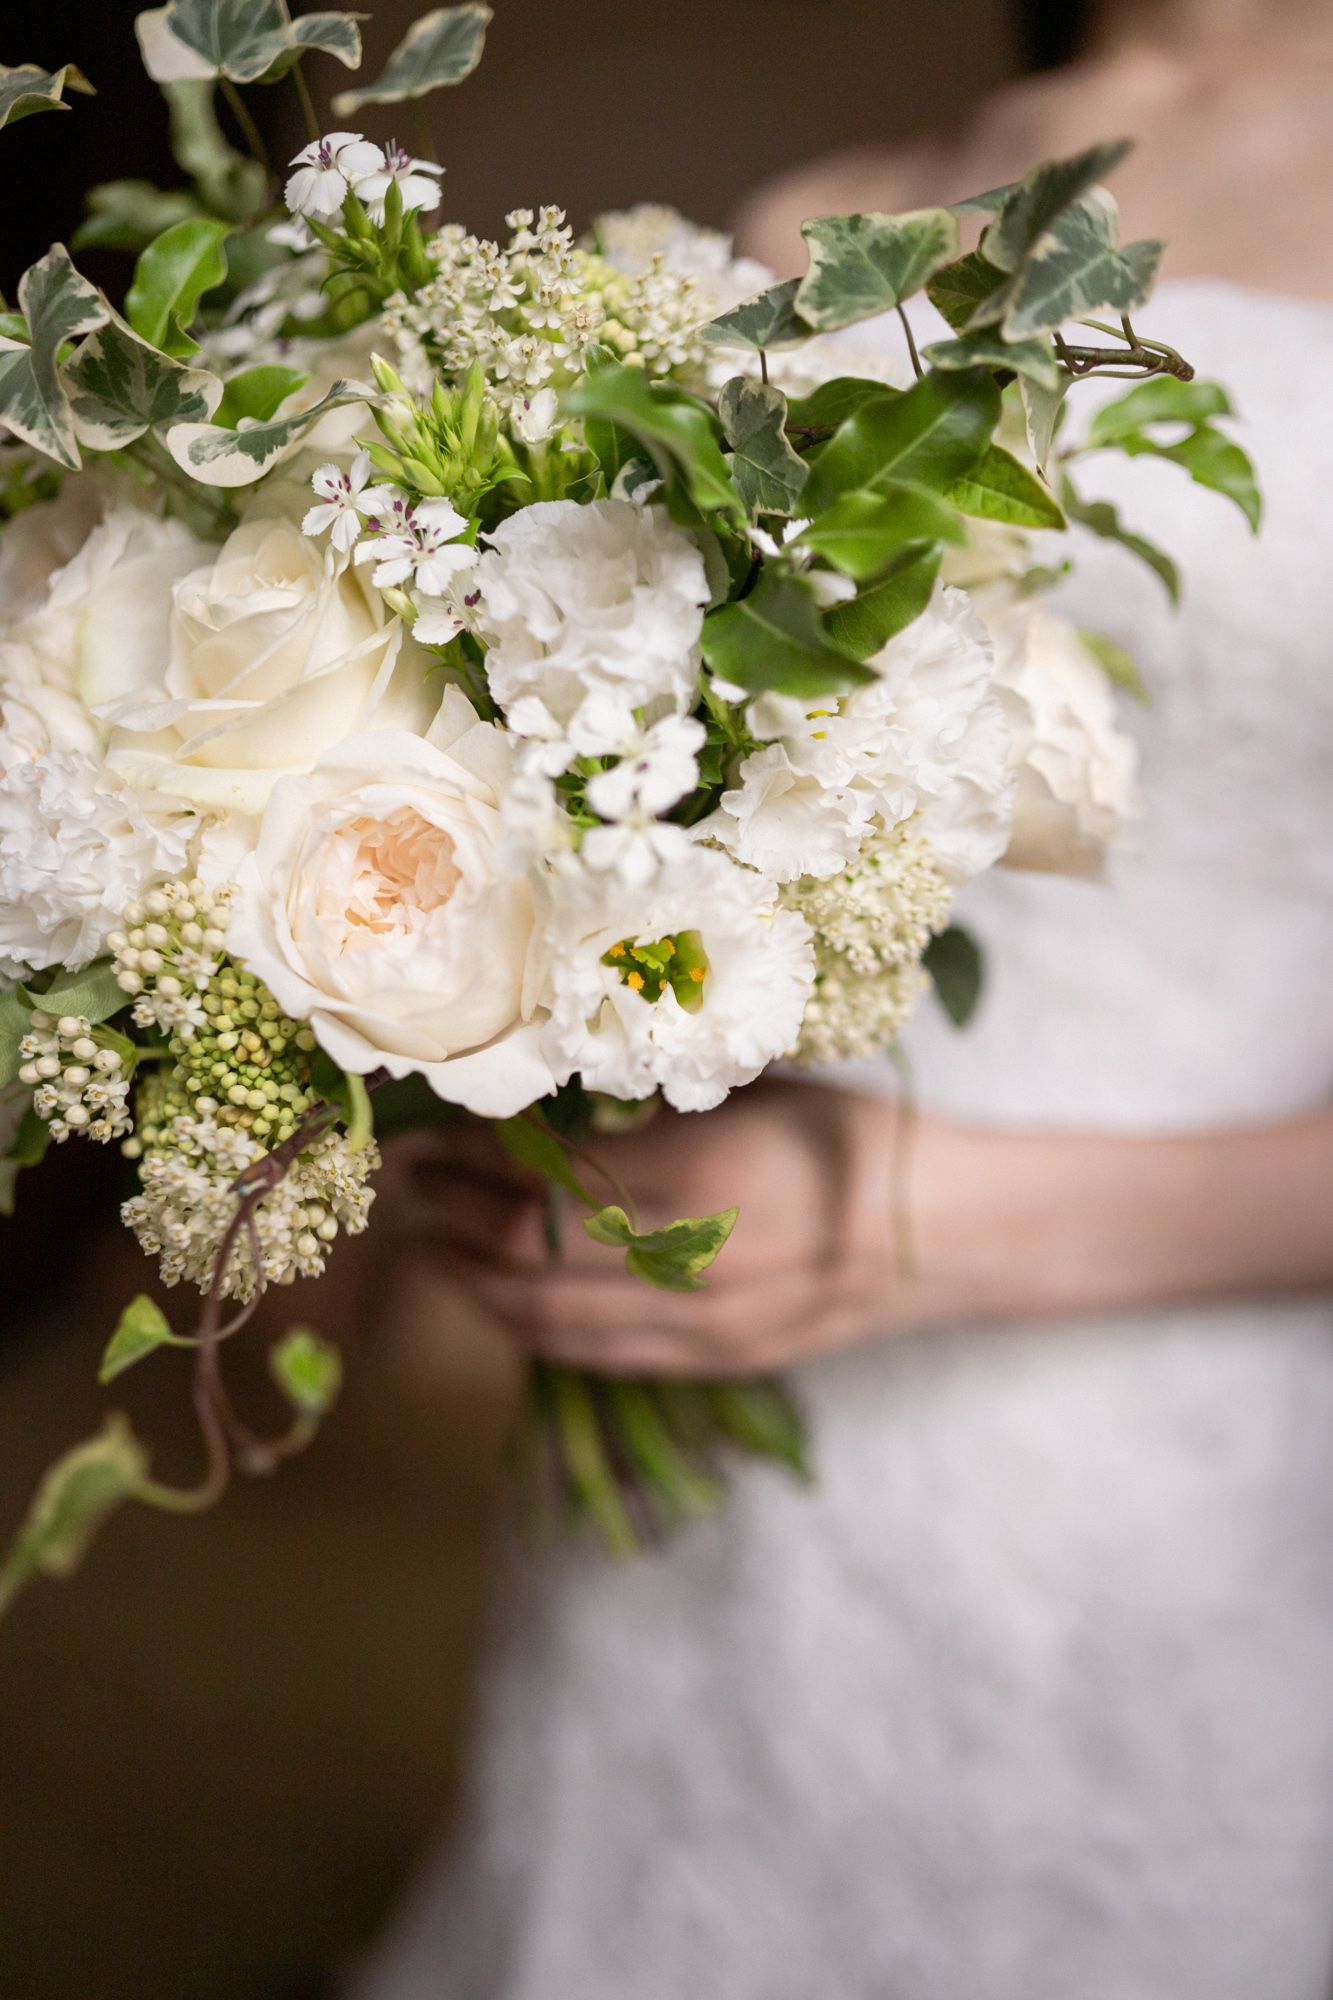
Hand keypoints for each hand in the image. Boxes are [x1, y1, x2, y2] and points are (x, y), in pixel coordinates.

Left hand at [393, 1082, 918, 1376]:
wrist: (949, 1230)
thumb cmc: (851, 1134)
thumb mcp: (751, 1087)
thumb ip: (649, 1098)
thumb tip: (545, 1083)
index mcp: (691, 1174)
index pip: (538, 1173)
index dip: (468, 1155)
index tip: (431, 1129)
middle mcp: (682, 1260)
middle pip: (521, 1251)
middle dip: (449, 1218)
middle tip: (409, 1186)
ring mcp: (696, 1325)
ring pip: (543, 1317)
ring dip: (471, 1281)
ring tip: (430, 1245)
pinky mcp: (712, 1362)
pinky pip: (593, 1355)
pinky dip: (530, 1329)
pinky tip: (499, 1302)